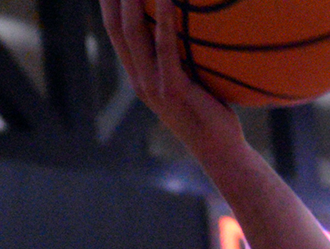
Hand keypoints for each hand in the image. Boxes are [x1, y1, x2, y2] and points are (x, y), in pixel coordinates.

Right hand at [98, 0, 244, 160]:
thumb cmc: (212, 113)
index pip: (115, 32)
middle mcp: (139, 79)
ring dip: (131, 0)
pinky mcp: (172, 90)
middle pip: (116, 27)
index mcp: (139, 76)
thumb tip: (194, 28)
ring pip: (132, 33)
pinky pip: (166, 48)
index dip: (109, 4)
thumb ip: (182, 58)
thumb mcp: (191, 81)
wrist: (221, 152)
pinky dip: (164, 20)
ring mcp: (153, 85)